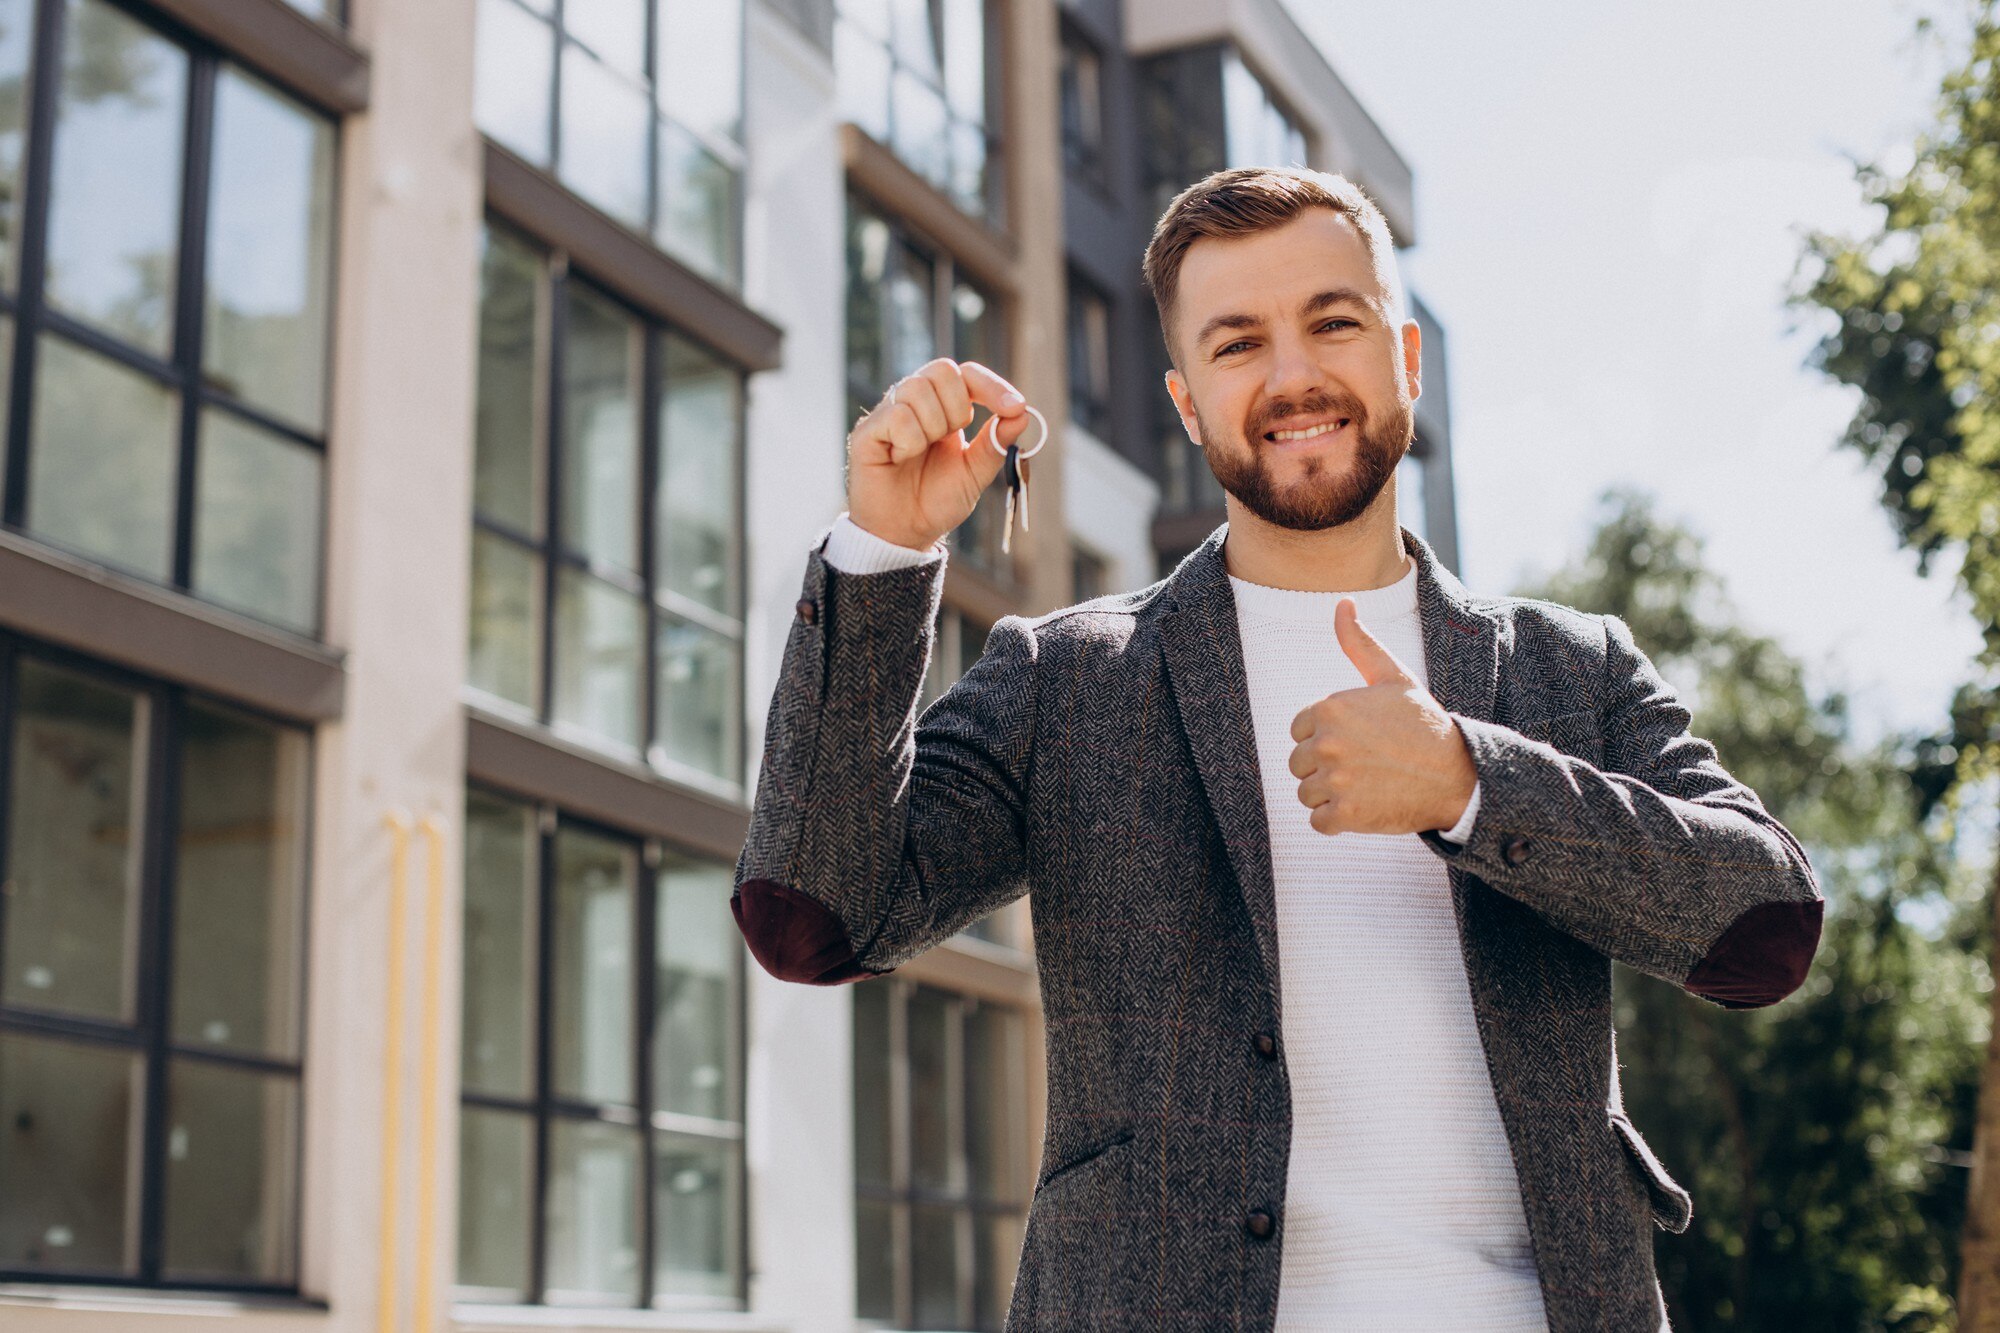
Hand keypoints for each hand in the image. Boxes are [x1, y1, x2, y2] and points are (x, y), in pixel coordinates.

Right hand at [847, 358, 1033, 550]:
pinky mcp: (867, 432)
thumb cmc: (936, 500)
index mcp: (942, 407)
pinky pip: (898, 416)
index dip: (992, 385)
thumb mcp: (975, 472)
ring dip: (933, 428)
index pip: (966, 374)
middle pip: (942, 370)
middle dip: (957, 408)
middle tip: (949, 440)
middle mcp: (914, 402)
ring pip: (918, 389)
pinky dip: (909, 443)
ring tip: (920, 454)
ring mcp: (888, 413)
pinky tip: (900, 459)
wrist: (905, 533)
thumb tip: (1023, 414)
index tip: (1015, 406)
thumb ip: (995, 443)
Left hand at [1287, 598, 1477, 835]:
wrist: (1460, 775)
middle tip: (1366, 766)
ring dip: (1331, 795)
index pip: (1299, 730)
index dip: (1327, 737)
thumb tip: (1342, 603)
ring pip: (1307, 793)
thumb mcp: (1394, 678)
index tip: (1360, 741)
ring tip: (1368, 785)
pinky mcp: (1345, 814)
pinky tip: (1366, 807)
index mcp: (1330, 708)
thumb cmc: (1424, 725)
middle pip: (1299, 763)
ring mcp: (1335, 780)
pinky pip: (1318, 822)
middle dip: (1326, 767)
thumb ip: (1360, 644)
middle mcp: (1327, 742)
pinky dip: (1338, 821)